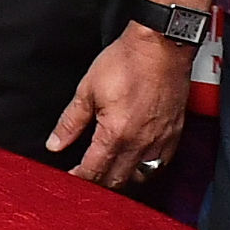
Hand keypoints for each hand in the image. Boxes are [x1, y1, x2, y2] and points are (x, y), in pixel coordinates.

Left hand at [49, 26, 189, 186]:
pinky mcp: (174, 134)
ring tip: (109, 171)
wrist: (162, 46)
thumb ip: (70, 122)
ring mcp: (160, 141)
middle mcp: (140, 143)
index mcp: (115, 134)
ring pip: (140, 177)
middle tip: (86, 176)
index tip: (70, 178)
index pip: (93, 171)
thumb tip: (55, 143)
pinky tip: (136, 162)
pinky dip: (146, 169)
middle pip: (116, 180)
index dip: (78, 178)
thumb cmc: (128, 61)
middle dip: (98, 183)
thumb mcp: (87, 89)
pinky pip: (160, 165)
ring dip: (122, 179)